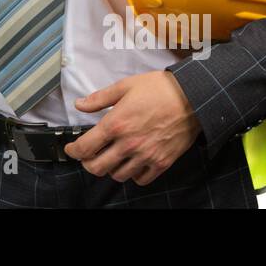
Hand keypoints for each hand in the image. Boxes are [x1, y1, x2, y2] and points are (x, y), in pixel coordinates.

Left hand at [63, 70, 201, 185]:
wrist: (192, 97)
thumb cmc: (160, 89)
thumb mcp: (125, 86)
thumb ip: (99, 98)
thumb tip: (80, 104)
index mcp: (116, 124)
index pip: (86, 147)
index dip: (73, 150)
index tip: (72, 148)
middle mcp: (129, 143)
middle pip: (97, 167)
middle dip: (88, 163)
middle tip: (89, 156)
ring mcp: (146, 155)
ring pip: (118, 175)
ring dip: (110, 168)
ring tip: (111, 158)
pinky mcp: (161, 162)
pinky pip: (140, 179)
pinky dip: (132, 175)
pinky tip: (131, 163)